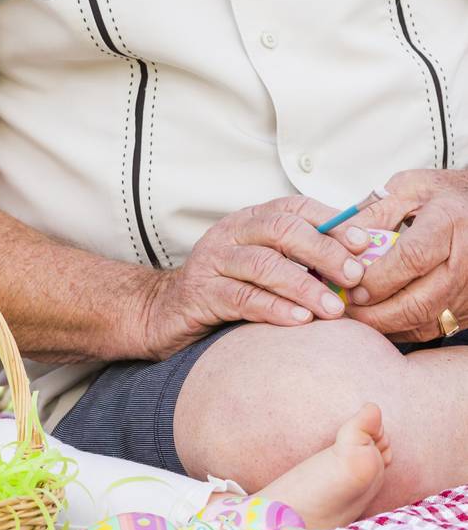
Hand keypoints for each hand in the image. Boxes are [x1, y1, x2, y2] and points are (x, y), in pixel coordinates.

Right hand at [143, 195, 376, 357]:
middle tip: (355, 277)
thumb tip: (362, 261)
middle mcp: (231, 233)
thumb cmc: (229, 289)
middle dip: (324, 252)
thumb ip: (304, 260)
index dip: (331, 222)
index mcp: (250, 220)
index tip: (363, 243)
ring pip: (263, 264)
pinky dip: (274, 308)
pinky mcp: (201, 294)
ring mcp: (213, 261)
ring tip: (334, 308)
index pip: (294, 208)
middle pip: (280, 230)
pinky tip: (299, 321)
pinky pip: (241, 298)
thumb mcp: (266, 266)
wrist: (167, 312)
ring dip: (304, 286)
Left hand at [344, 169, 467, 340]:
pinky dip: (401, 328)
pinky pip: (432, 328)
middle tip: (344, 306)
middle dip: (375, 312)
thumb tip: (337, 236)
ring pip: (424, 321)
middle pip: (418, 302)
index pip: (412, 259)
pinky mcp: (467, 309)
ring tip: (355, 314)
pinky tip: (379, 318)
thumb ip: (373, 213)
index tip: (350, 284)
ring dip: (385, 324)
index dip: (378, 278)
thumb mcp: (408, 189)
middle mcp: (464, 262)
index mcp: (448, 224)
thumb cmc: (444, 197)